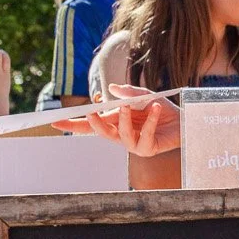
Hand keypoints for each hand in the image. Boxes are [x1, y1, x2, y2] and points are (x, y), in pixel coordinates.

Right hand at [56, 85, 179, 155]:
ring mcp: (133, 144)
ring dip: (123, 118)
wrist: (184, 119)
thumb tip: (110, 88)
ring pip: (120, 134)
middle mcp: (120, 134)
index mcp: (114, 121)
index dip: (72, 123)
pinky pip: (144, 135)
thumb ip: (128, 92)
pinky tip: (157, 107)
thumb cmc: (161, 108)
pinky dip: (151, 119)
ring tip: (127, 105)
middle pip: (98, 132)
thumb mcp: (144, 95)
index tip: (54, 120)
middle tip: (90, 111)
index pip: (89, 124)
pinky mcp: (147, 149)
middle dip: (91, 122)